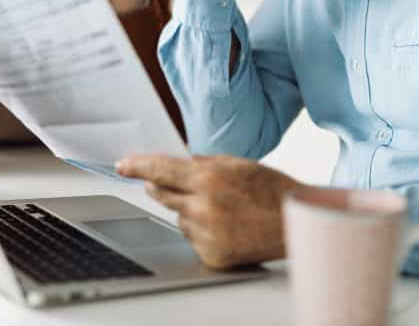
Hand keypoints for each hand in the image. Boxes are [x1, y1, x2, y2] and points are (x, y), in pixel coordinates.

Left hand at [116, 154, 305, 268]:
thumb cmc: (270, 190)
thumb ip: (202, 164)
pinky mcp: (211, 254)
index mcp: (209, 179)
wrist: (296, 224)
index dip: (138, 166)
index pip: (160, 169)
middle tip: (181, 185)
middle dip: (162, 187)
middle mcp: (203, 206)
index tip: (122, 165)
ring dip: (189, 210)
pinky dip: (202, 231)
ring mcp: (206, 233)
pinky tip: (226, 226)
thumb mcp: (236, 164)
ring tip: (222, 208)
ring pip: (178, 217)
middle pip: (162, 194)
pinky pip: (192, 238)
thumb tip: (173, 163)